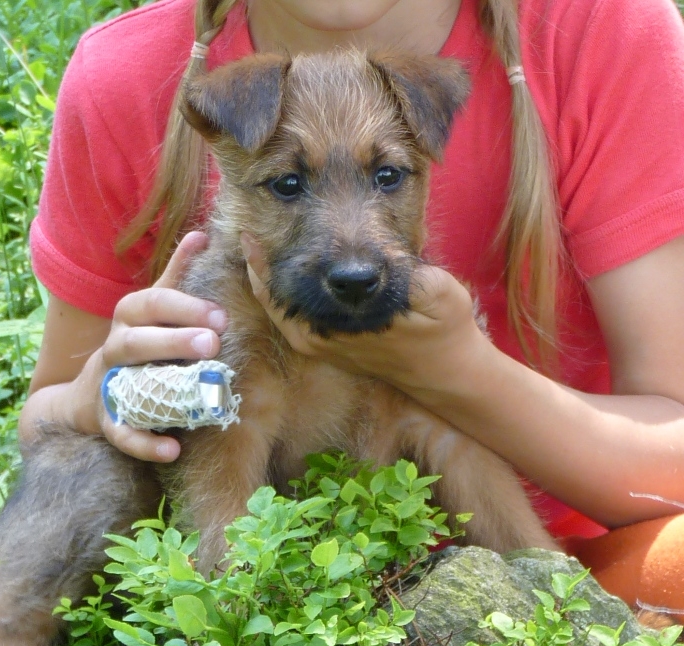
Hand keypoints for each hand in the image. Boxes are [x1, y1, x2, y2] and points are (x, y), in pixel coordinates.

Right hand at [88, 231, 226, 460]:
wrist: (85, 400)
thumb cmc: (134, 347)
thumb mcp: (151, 310)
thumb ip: (176, 276)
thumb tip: (203, 233)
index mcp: (129, 317)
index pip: (153, 303)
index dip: (185, 307)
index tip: (222, 316)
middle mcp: (115, 346)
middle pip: (139, 337)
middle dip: (176, 338)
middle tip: (214, 341)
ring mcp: (108, 383)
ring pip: (125, 376)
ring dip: (162, 380)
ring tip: (202, 385)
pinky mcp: (107, 420)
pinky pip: (123, 433)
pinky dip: (146, 443)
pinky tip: (173, 449)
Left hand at [240, 233, 486, 402]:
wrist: (446, 371)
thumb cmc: (442, 330)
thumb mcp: (435, 293)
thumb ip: (403, 272)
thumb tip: (368, 255)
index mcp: (337, 326)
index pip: (283, 294)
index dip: (263, 263)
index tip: (248, 234)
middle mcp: (321, 339)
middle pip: (273, 301)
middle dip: (259, 267)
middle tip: (244, 231)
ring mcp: (321, 346)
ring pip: (279, 310)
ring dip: (267, 280)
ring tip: (256, 246)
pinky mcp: (327, 347)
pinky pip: (290, 319)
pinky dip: (280, 296)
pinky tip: (281, 272)